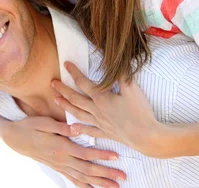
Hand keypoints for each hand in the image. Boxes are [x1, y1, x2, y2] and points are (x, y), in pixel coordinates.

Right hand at [1, 116, 126, 187]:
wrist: (14, 138)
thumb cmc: (29, 126)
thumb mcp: (44, 122)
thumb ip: (61, 128)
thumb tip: (76, 130)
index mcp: (61, 146)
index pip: (86, 153)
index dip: (101, 156)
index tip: (116, 156)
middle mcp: (62, 159)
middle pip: (88, 169)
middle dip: (106, 174)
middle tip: (123, 177)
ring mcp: (59, 165)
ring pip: (82, 178)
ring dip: (99, 183)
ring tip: (115, 186)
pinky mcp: (57, 168)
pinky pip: (72, 180)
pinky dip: (84, 186)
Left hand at [52, 62, 167, 157]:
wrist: (146, 136)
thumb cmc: (140, 112)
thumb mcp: (132, 89)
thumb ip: (121, 75)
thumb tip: (115, 61)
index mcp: (101, 98)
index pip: (83, 82)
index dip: (74, 72)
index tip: (65, 64)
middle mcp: (96, 110)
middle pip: (75, 98)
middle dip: (63, 89)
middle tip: (52, 83)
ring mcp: (99, 123)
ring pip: (78, 113)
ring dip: (66, 106)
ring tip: (56, 101)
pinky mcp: (105, 133)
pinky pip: (89, 130)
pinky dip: (79, 129)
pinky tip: (72, 128)